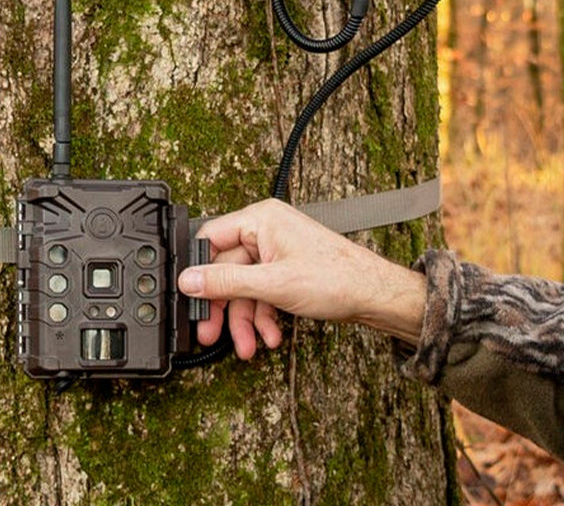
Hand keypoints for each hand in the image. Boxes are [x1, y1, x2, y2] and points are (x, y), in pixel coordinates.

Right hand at [177, 198, 426, 359]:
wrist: (373, 295)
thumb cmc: (336, 277)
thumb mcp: (272, 284)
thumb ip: (226, 282)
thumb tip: (189, 280)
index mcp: (261, 219)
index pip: (212, 239)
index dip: (199, 271)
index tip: (191, 299)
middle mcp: (267, 230)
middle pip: (227, 269)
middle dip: (224, 306)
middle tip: (210, 332)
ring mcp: (277, 250)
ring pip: (245, 286)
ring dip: (245, 319)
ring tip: (248, 346)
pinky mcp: (286, 269)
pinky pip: (262, 291)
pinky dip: (263, 315)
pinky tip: (270, 336)